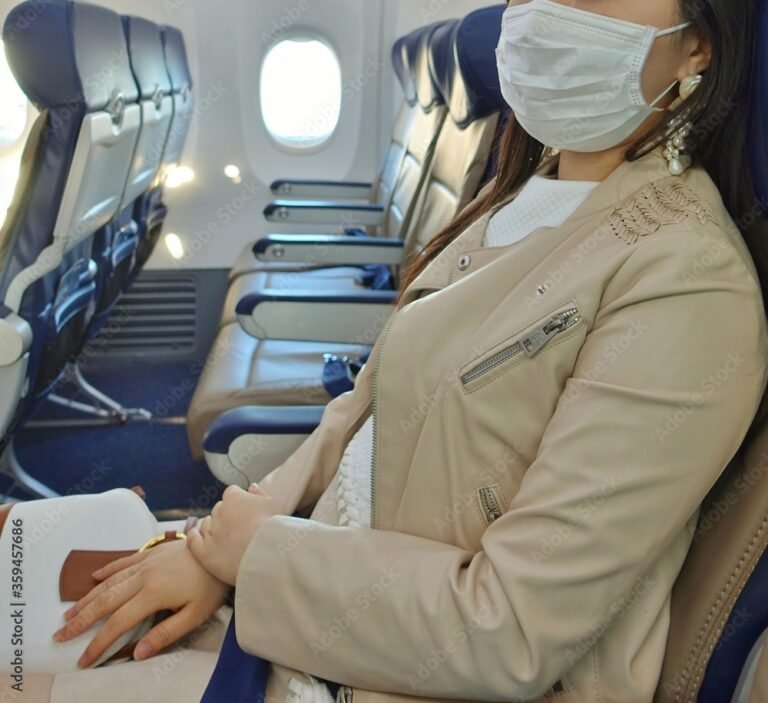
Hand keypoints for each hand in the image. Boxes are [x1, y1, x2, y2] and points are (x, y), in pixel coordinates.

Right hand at [53, 539, 229, 667]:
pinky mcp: (152, 552)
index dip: (98, 643)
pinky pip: (123, 562)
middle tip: (60, 634)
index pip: (118, 623)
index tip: (83, 660)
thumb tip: (136, 654)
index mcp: (153, 594)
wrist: (224, 545)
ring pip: (110, 582)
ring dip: (88, 598)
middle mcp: (144, 576)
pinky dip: (107, 570)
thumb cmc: (213, 583)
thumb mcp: (195, 614)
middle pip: (105, 601)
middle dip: (82, 620)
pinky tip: (94, 577)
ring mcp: (146, 562)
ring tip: (70, 612)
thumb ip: (165, 634)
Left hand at [187, 484, 281, 585]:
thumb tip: (251, 487)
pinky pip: (193, 540)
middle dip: (227, 516)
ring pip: (207, 524)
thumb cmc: (273, 526)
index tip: (246, 512)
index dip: (239, 502)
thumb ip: (260, 493)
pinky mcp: (204, 551)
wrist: (267, 553)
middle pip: (219, 509)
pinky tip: (196, 536)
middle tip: (240, 528)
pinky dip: (194, 536)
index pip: (232, 494)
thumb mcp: (272, 503)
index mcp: (233, 497)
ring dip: (213, 528)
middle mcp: (219, 511)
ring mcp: (211, 531)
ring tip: (226, 538)